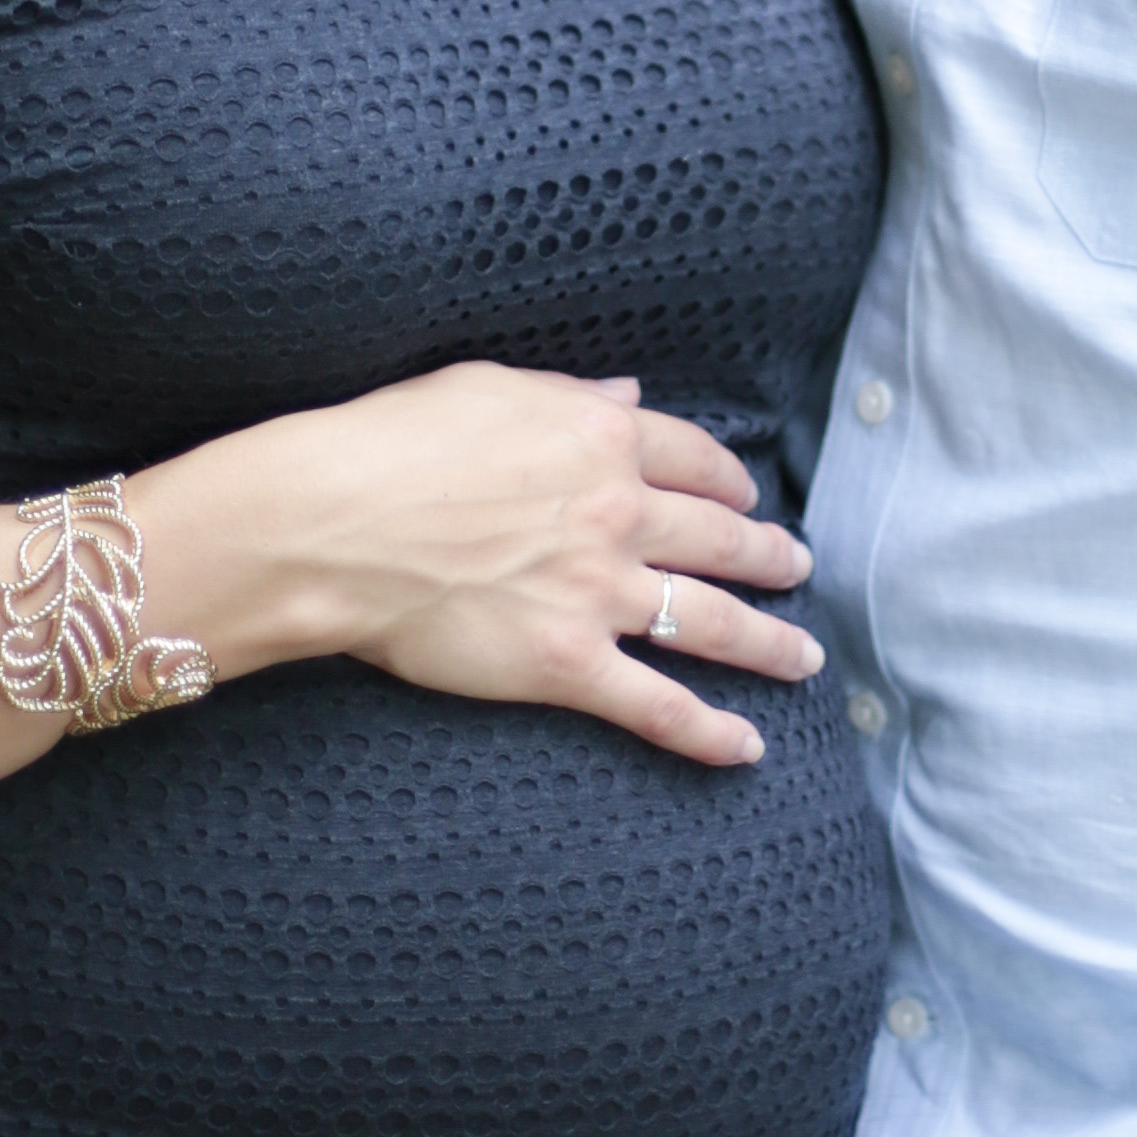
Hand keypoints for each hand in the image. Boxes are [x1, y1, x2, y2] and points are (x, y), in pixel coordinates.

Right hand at [164, 367, 817, 772]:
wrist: (332, 522)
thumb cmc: (390, 443)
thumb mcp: (487, 388)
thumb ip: (569, 395)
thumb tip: (629, 395)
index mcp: (602, 439)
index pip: (693, 460)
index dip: (729, 482)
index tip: (745, 499)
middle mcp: (618, 513)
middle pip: (722, 541)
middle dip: (771, 558)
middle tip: (799, 568)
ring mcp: (599, 593)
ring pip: (712, 622)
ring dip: (769, 643)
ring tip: (804, 657)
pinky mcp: (568, 664)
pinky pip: (658, 705)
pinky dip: (710, 732)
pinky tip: (748, 748)